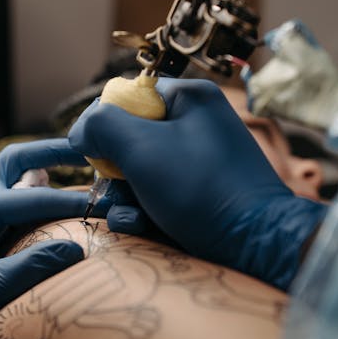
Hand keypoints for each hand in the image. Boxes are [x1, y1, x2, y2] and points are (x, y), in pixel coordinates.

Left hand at [0, 139, 96, 338]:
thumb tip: (76, 247)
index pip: (31, 197)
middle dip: (49, 151)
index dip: (70, 202)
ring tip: (59, 168)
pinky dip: (10, 186)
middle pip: (12, 159)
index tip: (104, 205)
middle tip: (85, 148)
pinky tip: (24, 196)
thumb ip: (31, 266)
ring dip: (27, 166)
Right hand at [68, 79, 325, 289]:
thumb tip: (81, 131)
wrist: (256, 242)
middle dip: (114, 171)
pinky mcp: (198, 194)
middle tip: (117, 190)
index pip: (128, 96)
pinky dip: (143, 212)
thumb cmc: (199, 187)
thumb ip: (102, 126)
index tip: (97, 153)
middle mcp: (195, 124)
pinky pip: (157, 195)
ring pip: (138, 173)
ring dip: (123, 198)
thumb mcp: (142, 147)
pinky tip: (143, 226)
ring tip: (133, 217)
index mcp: (189, 98)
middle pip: (129, 139)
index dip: (106, 125)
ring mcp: (198, 162)